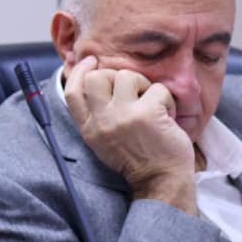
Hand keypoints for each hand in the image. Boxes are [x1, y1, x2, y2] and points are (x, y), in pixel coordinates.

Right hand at [62, 55, 195, 210]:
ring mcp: (123, 116)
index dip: (79, 71)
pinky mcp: (147, 114)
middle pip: (97, 77)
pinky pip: (157, 88)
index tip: (92, 61)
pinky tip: (168, 115)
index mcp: (89, 128)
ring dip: (144, 85)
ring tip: (153, 103)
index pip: (72, 91)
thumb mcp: (103, 140)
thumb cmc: (137, 157)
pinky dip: (167, 99)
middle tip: (134, 90)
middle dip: (117, 76)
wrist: (161, 180)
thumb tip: (93, 79)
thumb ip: (96, 115)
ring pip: (127, 76)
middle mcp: (102, 121)